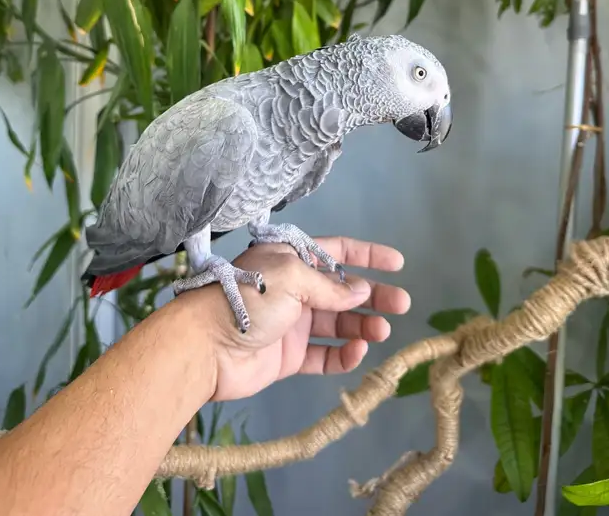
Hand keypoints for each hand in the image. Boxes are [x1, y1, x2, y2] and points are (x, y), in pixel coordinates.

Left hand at [199, 237, 410, 401]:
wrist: (206, 347)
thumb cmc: (246, 298)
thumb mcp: (291, 278)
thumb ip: (329, 286)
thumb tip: (362, 291)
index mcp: (291, 260)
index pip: (336, 252)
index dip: (367, 255)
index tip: (398, 263)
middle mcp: (294, 288)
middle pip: (342, 289)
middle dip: (374, 295)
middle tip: (402, 303)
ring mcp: (292, 323)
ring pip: (338, 323)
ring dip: (363, 325)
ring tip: (383, 330)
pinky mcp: (289, 356)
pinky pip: (324, 355)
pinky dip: (344, 354)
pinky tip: (360, 352)